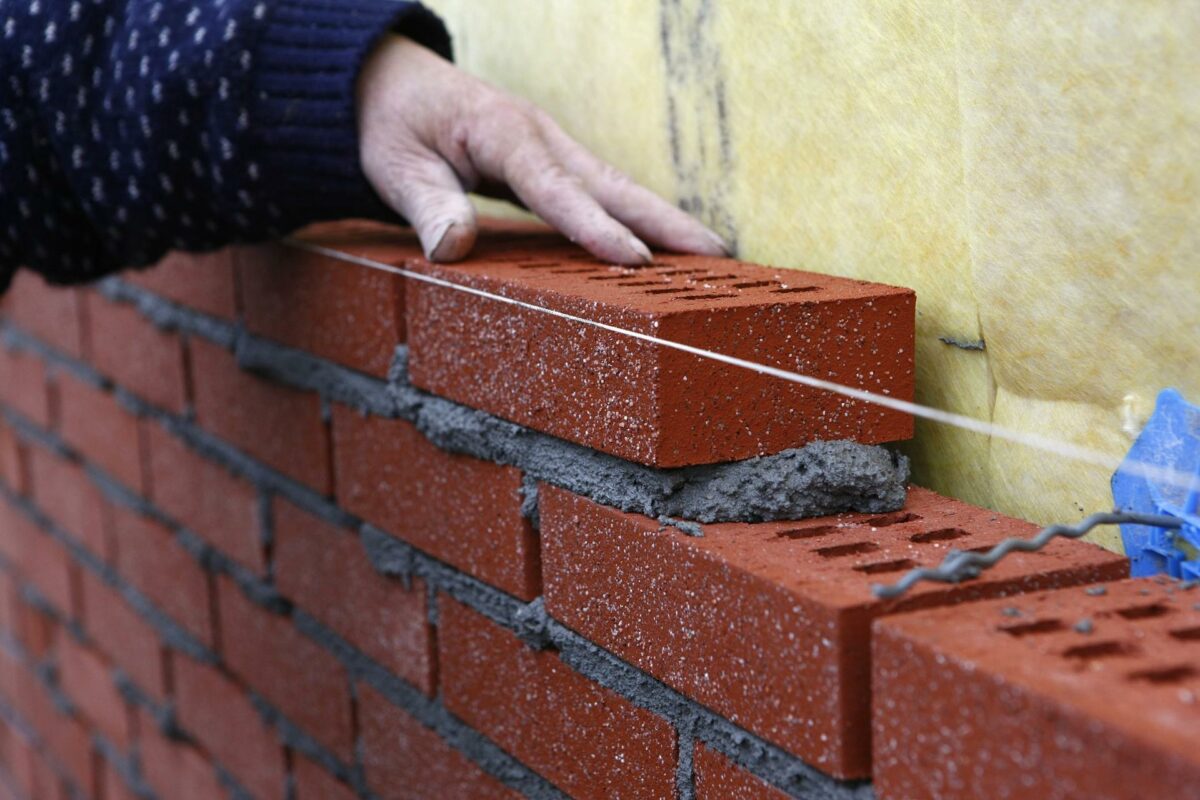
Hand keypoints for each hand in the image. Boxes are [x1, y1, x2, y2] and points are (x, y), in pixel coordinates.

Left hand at [356, 36, 730, 263]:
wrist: (396, 83)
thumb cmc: (396, 125)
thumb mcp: (396, 166)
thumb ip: (428, 205)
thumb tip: (453, 250)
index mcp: (504, 134)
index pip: (555, 187)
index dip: (595, 226)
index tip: (634, 260)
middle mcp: (541, 138)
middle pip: (612, 183)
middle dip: (666, 221)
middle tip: (718, 256)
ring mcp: (554, 148)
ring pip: (618, 187)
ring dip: (666, 222)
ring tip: (715, 258)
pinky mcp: (555, 163)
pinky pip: (603, 194)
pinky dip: (639, 219)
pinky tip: (665, 248)